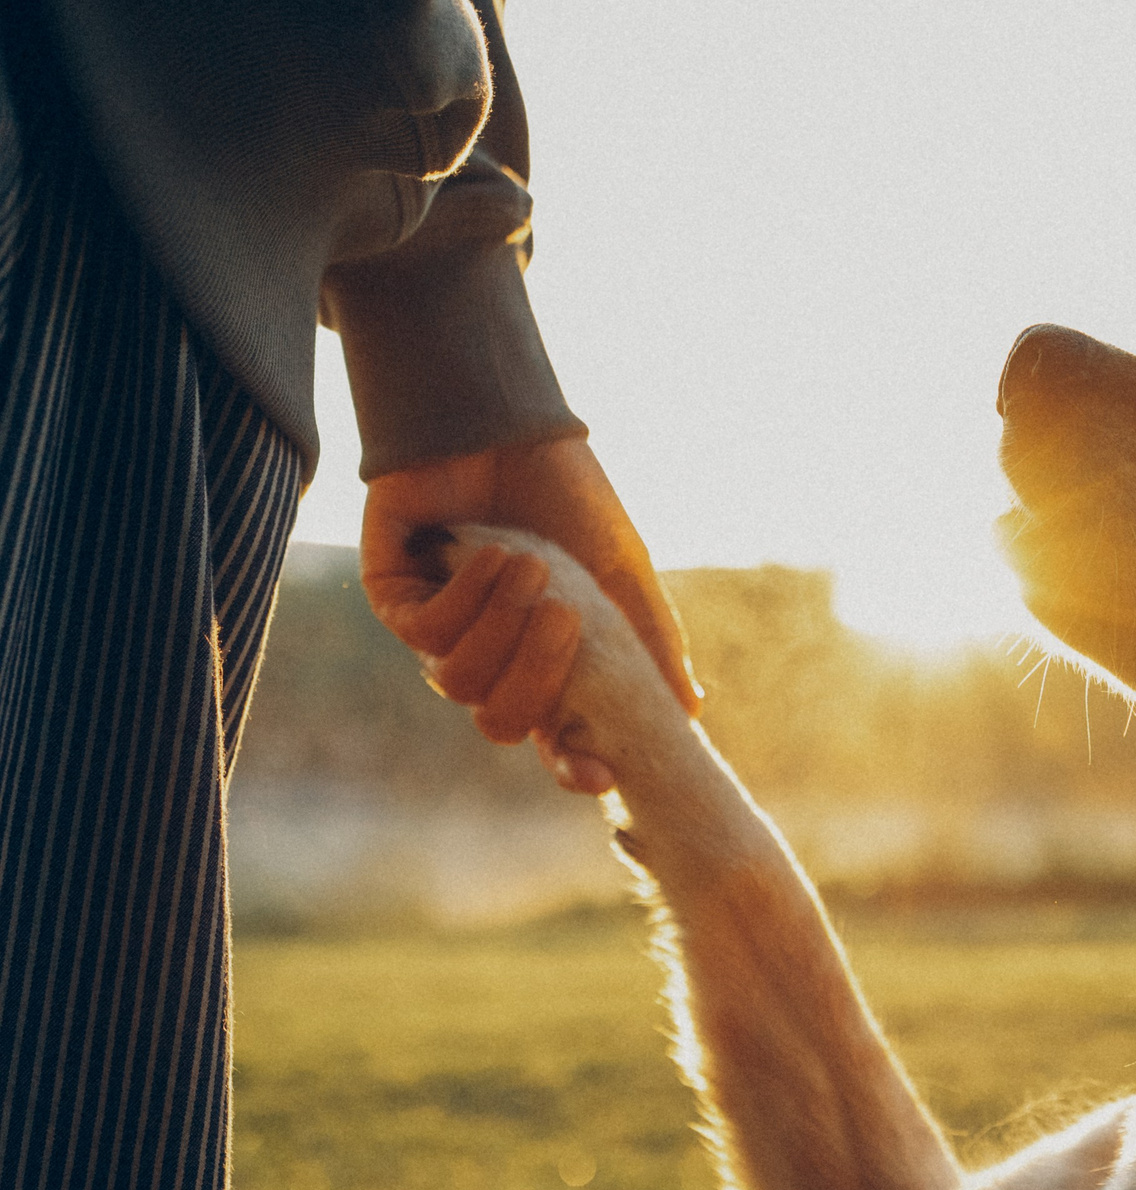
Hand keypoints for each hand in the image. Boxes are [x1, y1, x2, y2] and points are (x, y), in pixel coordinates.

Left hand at [362, 437, 699, 791]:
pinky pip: (425, 631)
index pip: (553, 737)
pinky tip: (493, 549)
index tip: (598, 770)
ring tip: (530, 563)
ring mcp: (437, 630)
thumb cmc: (566, 495)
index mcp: (543, 661)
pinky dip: (467, 595)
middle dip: (537, 678)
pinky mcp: (393, 593)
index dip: (571, 764)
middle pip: (502, 721)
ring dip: (501, 626)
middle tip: (568, 617)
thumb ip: (650, 635)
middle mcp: (488, 657)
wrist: (508, 420)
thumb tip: (689, 707)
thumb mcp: (621, 569)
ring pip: (460, 682)